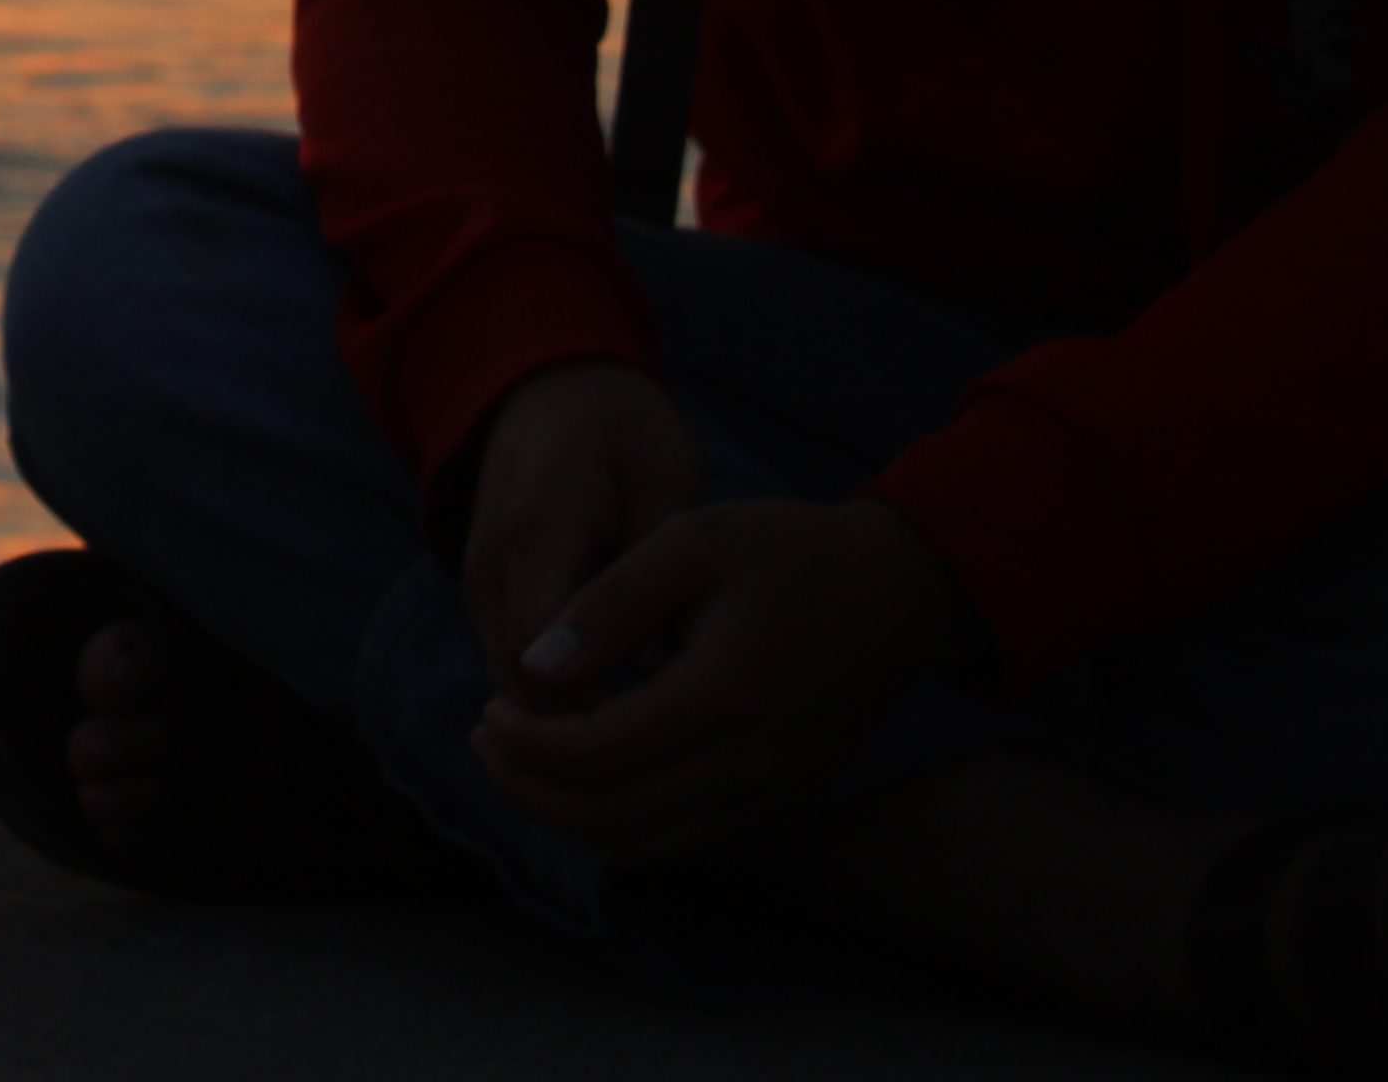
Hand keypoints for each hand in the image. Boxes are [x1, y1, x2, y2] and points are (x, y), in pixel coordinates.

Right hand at [458, 359, 707, 701]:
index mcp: (538, 532)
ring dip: (573, 719)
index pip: (548, 661)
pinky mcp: (482, 596)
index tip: (673, 725)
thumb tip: (658, 664)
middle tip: (673, 741)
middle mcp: (490, 567)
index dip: (604, 711)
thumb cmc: (622, 427)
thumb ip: (659, 560)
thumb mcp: (666, 470)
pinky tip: (626, 694)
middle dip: (591, 732)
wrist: (545, 387)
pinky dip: (560, 696)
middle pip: (522, 693)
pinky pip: (512, 670)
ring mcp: (477, 584)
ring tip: (655, 725)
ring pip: (512, 694)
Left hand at [467, 497, 984, 866]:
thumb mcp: (691, 540)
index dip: (523, 743)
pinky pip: (683, 843)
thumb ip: (608, 603)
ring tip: (522, 761)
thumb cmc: (788, 550)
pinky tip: (588, 771)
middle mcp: (751, 768)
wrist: (900, 593)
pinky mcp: (784, 808)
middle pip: (606, 820)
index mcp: (722, 696)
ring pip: (641, 847)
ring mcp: (772, 799)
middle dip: (528, 790)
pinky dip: (621, 823)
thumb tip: (532, 670)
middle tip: (486, 739)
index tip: (487, 705)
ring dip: (568, 816)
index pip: (592, 756)